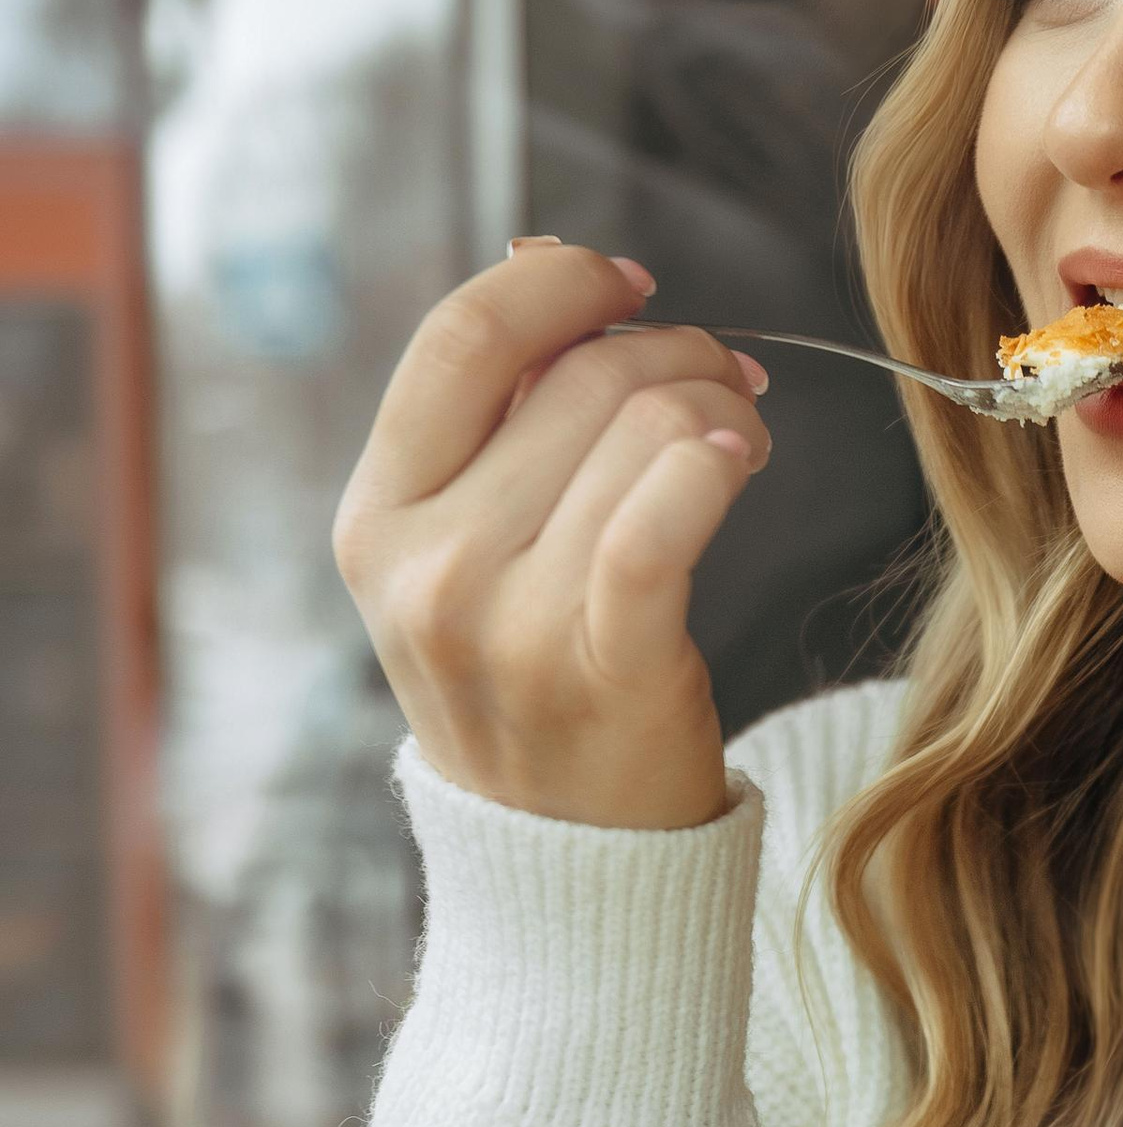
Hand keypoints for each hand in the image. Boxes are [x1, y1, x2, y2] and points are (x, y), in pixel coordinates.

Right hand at [335, 241, 770, 828]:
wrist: (567, 864)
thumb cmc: (533, 687)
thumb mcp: (464, 556)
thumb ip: (497, 422)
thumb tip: (548, 262)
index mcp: (376, 519)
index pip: (460, 338)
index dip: (559, 283)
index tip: (631, 284)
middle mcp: (427, 566)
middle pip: (579, 376)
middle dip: (675, 351)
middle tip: (726, 380)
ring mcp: (507, 622)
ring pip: (643, 427)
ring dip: (718, 406)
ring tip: (740, 438)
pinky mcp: (602, 666)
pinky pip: (669, 514)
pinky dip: (720, 462)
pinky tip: (742, 461)